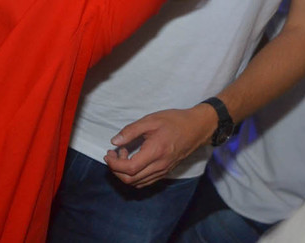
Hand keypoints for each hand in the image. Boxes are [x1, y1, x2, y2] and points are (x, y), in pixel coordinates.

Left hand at [102, 105, 217, 187]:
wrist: (197, 128)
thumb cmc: (174, 121)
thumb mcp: (150, 120)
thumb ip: (131, 131)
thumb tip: (114, 142)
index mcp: (155, 152)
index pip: (129, 168)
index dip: (114, 164)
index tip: (108, 154)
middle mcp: (159, 166)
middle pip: (131, 180)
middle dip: (116, 170)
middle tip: (113, 154)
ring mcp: (163, 171)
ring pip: (137, 183)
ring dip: (124, 173)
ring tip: (122, 155)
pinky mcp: (165, 172)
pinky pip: (145, 181)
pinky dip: (134, 176)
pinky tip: (132, 160)